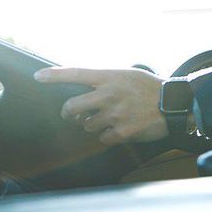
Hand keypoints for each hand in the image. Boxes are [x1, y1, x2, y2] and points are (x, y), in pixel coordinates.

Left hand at [34, 67, 167, 144]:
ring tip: (110, 118)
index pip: (77, 74)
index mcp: (110, 77)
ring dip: (93, 124)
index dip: (55, 75)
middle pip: (72, 106)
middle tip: (72, 113)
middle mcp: (110, 94)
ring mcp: (115, 114)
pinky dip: (107, 135)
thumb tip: (85, 85)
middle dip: (68, 112)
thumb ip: (106, 79)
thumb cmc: (150, 88)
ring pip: (86, 124)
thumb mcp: (128, 74)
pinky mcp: (122, 131)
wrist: (174, 104)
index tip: (38, 77)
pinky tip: (120, 128)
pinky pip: (101, 137)